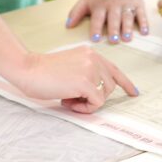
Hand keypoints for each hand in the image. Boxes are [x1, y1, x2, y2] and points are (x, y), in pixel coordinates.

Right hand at [15, 46, 137, 113]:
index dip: (125, 82)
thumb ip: (86, 73)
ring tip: (68, 98)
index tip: (133, 92)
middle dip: (95, 96)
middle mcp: (94, 58)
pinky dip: (85, 108)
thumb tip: (98, 93)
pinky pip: (96, 103)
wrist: (28, 69)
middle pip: (110, 86)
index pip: (114, 69)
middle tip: (72, 97)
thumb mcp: (71, 66)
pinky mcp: (85, 82)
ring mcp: (91, 69)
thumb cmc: (43, 72)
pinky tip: (68, 102)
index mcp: (91, 53)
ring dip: (88, 102)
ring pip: (104, 95)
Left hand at [66, 0, 147, 43]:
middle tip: (114, 40)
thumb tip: (68, 26)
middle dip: (114, 29)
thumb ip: (76, 13)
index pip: (98, 18)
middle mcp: (114, 5)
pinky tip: (145, 31)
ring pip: (127, 17)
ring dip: (127, 27)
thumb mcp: (87, 1)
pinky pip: (141, 14)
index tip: (95, 38)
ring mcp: (127, 5)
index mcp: (101, 6)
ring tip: (127, 38)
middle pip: (113, 18)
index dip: (96, 28)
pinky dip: (144, 22)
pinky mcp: (138, 4)